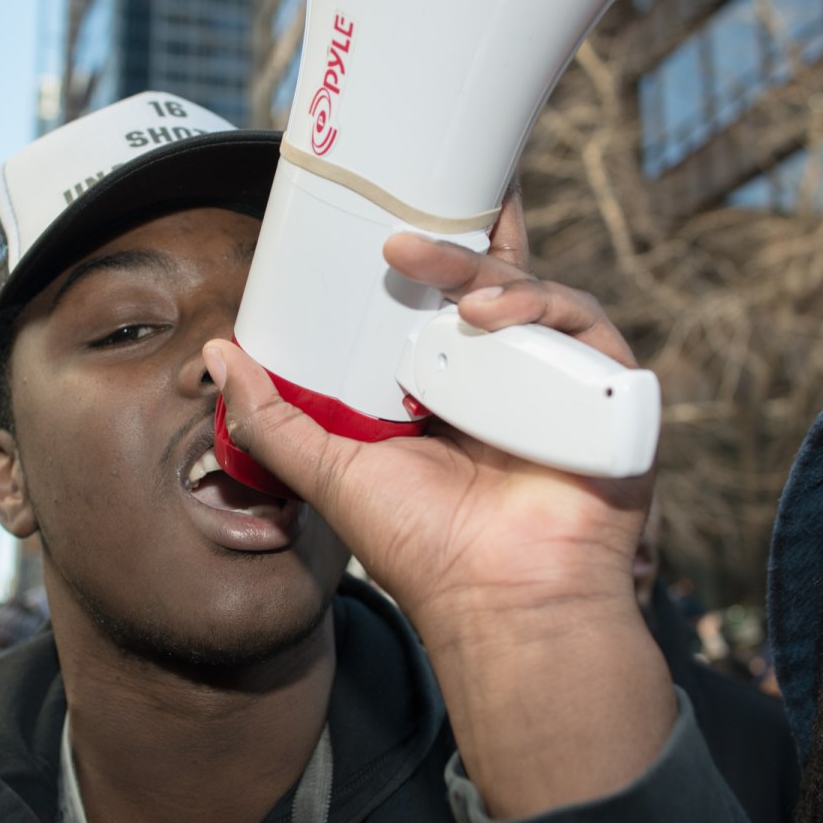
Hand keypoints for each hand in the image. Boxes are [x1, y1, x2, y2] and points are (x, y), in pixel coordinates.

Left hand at [205, 187, 649, 639]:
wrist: (499, 599)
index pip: (438, 302)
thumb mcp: (331, 471)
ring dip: (479, 269)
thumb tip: (218, 354)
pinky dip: (538, 305)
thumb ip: (273, 418)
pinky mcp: (605, 388)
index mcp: (445, 388)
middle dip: (451, 242)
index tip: (383, 223)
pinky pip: (583, 324)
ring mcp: (555, 381)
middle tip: (394, 238)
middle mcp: (502, 378)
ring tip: (426, 268)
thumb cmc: (422, 548)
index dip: (423, 257)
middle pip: (488, 282)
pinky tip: (488, 314)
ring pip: (529, 292)